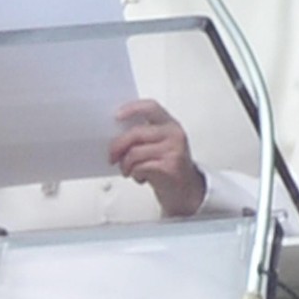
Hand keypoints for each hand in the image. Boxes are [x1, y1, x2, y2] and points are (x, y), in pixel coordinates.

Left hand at [109, 99, 205, 216]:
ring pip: (134, 152)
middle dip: (118, 146)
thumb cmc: (168, 166)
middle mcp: (174, 134)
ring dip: (125, 164)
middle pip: (136, 133)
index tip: (116, 116)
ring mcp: (173, 150)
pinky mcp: (169, 167)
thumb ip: (143, 135)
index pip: (151, 107)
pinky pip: (140, 167)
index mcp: (170, 124)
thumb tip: (114, 134)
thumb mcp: (159, 145)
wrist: (187, 190)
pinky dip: (134, 174)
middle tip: (112, 156)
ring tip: (128, 170)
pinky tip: (140, 177)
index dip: (132, 109)